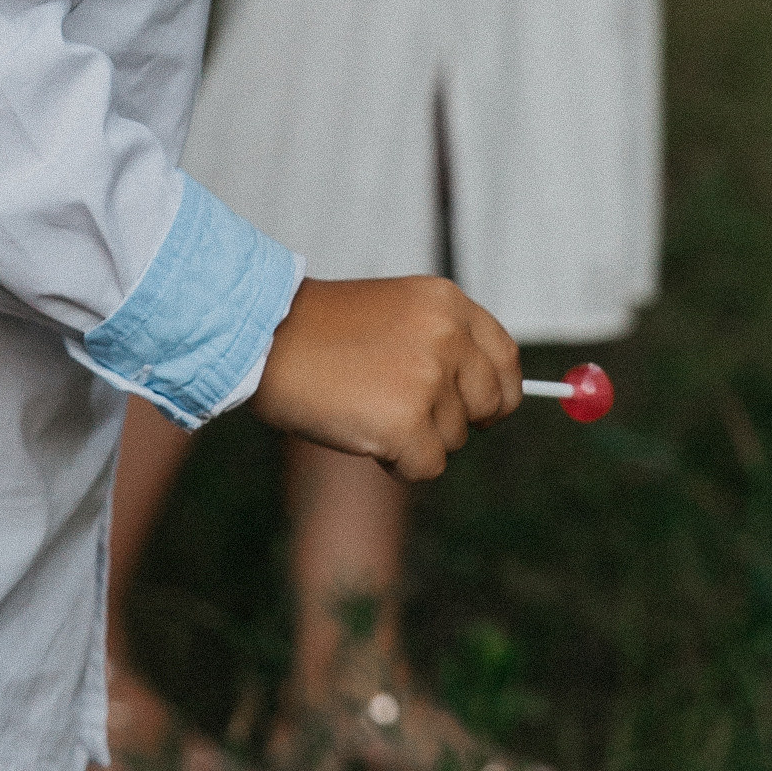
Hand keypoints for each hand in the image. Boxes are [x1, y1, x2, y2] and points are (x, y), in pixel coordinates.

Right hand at [251, 275, 520, 483]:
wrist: (264, 337)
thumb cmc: (322, 331)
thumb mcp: (398, 313)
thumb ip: (444, 343)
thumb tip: (489, 400)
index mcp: (448, 303)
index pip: (507, 358)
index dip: (498, 391)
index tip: (482, 409)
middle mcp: (448, 336)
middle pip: (490, 405)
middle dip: (456, 420)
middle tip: (408, 413)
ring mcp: (429, 379)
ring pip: (454, 439)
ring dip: (416, 437)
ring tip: (367, 405)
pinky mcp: (406, 423)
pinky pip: (427, 467)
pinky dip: (397, 463)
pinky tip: (362, 431)